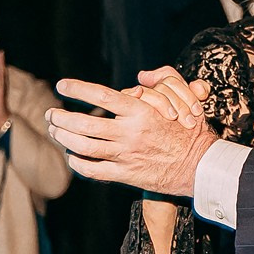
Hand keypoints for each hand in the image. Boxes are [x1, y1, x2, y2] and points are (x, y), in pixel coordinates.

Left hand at [47, 78, 217, 195]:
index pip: (102, 96)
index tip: (63, 85)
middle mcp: (130, 133)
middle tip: (52, 113)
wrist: (201, 166)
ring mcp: (126, 156)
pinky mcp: (126, 175)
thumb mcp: (180, 101)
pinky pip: (93, 170)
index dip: (78, 89)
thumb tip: (141, 78)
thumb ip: (160, 86)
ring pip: (83, 147)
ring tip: (55, 131)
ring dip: (64, 138)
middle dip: (61, 118)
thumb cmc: (191, 131)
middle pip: (84, 123)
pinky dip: (78, 162)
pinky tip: (72, 156)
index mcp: (141, 112)